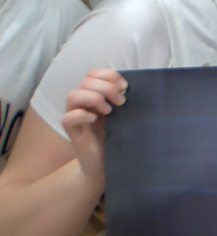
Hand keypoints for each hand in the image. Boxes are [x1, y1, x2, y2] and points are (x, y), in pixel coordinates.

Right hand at [60, 68, 125, 183]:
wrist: (107, 161)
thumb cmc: (117, 135)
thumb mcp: (124, 113)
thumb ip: (123, 98)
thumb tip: (130, 87)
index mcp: (94, 94)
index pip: (93, 73)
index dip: (109, 75)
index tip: (125, 87)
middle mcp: (82, 103)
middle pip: (85, 81)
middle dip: (106, 88)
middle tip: (121, 102)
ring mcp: (75, 116)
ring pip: (73, 95)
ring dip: (94, 98)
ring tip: (109, 111)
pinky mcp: (72, 132)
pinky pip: (66, 118)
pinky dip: (81, 115)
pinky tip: (95, 120)